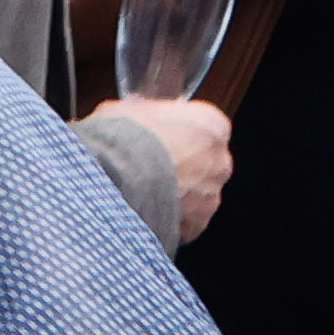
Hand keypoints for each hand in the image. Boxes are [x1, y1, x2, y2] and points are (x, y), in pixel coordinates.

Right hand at [81, 96, 232, 239]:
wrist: (114, 178)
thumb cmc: (123, 139)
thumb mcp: (126, 110)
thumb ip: (143, 115)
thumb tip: (134, 118)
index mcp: (210, 124)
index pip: (201, 126)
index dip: (176, 132)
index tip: (158, 137)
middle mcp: (219, 159)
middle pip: (203, 162)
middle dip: (181, 166)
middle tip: (146, 167)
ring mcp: (211, 194)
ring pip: (196, 194)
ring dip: (175, 195)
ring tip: (140, 195)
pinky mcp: (197, 224)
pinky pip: (184, 222)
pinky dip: (168, 220)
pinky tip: (142, 215)